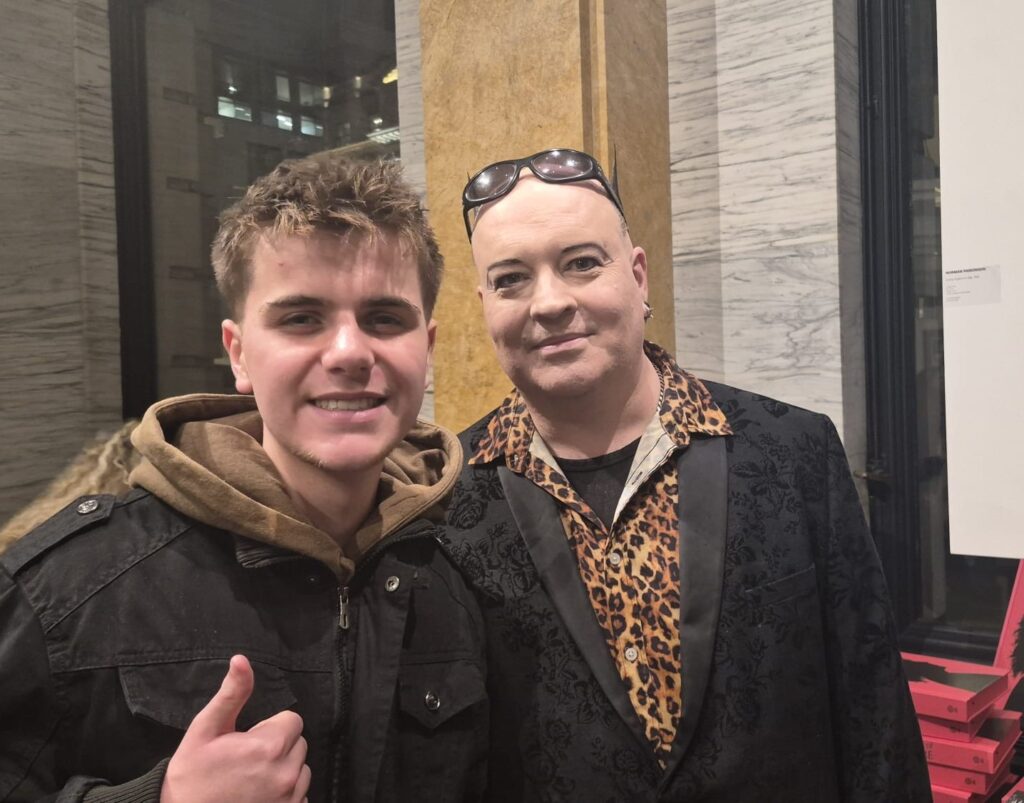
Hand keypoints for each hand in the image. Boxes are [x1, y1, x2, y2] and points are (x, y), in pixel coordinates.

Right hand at [161, 655, 309, 802]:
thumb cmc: (191, 776)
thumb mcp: (205, 730)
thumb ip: (232, 694)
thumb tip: (241, 660)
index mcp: (269, 747)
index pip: (292, 720)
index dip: (269, 727)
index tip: (248, 740)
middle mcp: (286, 774)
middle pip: (298, 743)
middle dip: (277, 746)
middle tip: (246, 760)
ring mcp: (290, 798)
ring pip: (301, 770)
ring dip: (283, 770)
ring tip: (251, 779)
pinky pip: (300, 795)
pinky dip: (285, 793)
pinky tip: (258, 796)